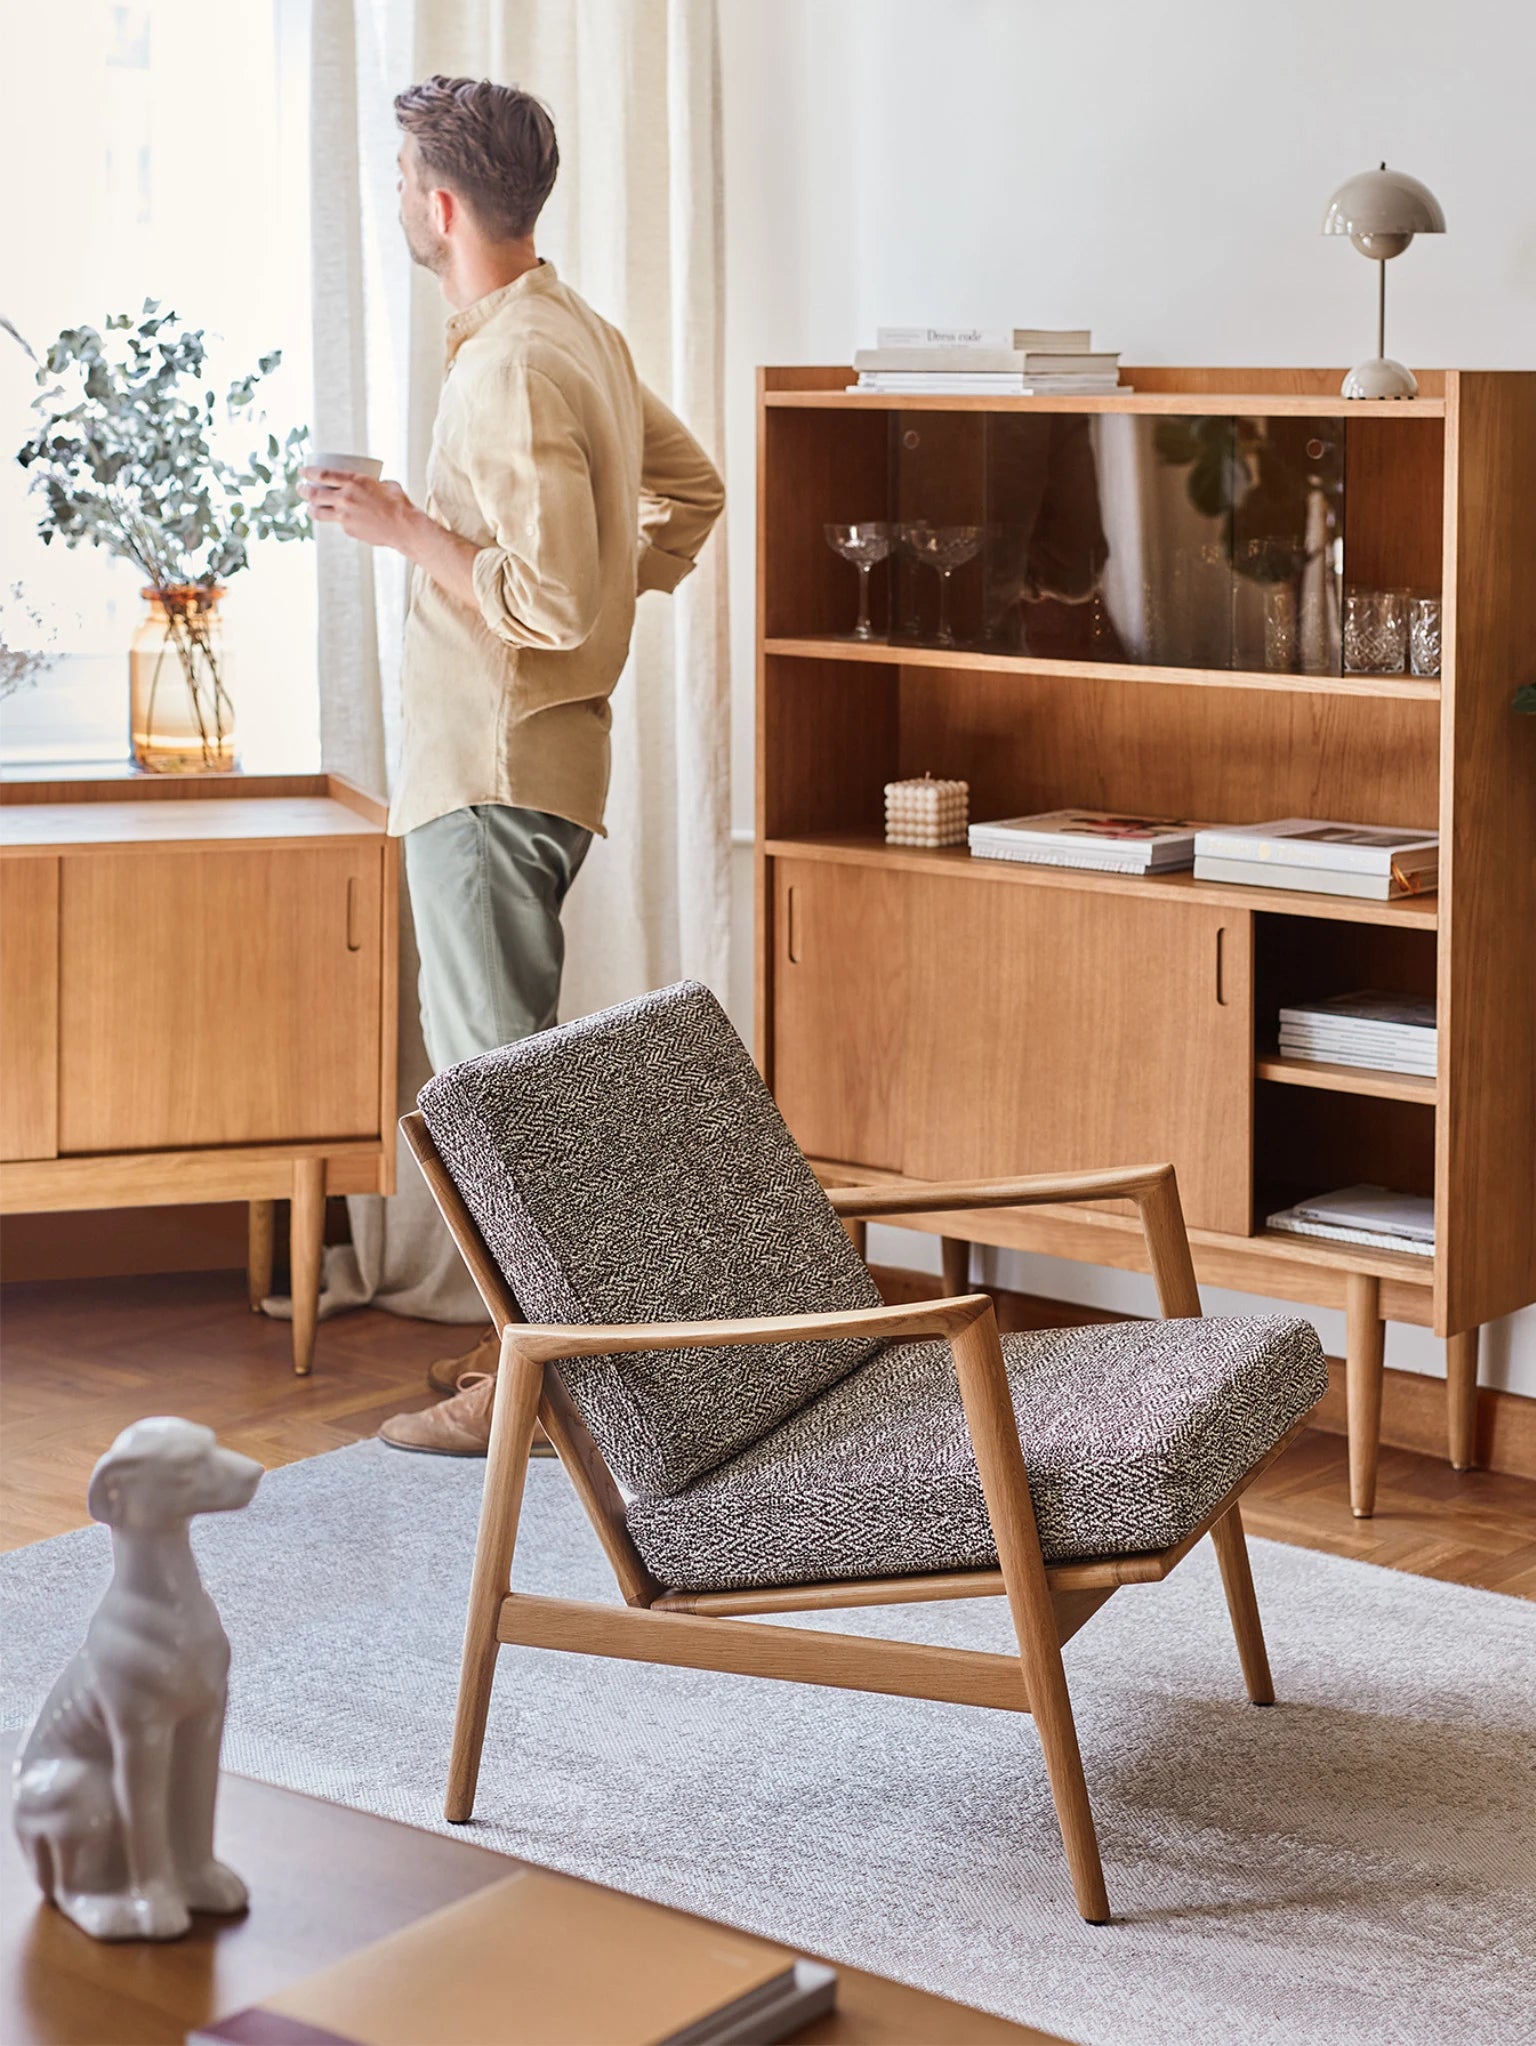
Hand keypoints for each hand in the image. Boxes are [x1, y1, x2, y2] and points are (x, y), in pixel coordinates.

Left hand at [301, 469, 420, 552]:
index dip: (308, 472)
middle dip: (303, 490)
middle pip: (314, 494)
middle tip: (301, 489)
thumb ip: (372, 483)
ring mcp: (345, 516)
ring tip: (309, 507)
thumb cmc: (399, 504)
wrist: (405, 528)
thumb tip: (371, 484)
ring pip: (318, 512)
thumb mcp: (385, 484)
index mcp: (353, 482)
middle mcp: (345, 498)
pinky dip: (338, 520)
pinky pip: (338, 523)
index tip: (302, 472)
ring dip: (310, 508)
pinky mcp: (349, 530)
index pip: (322, 475)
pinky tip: (342, 519)